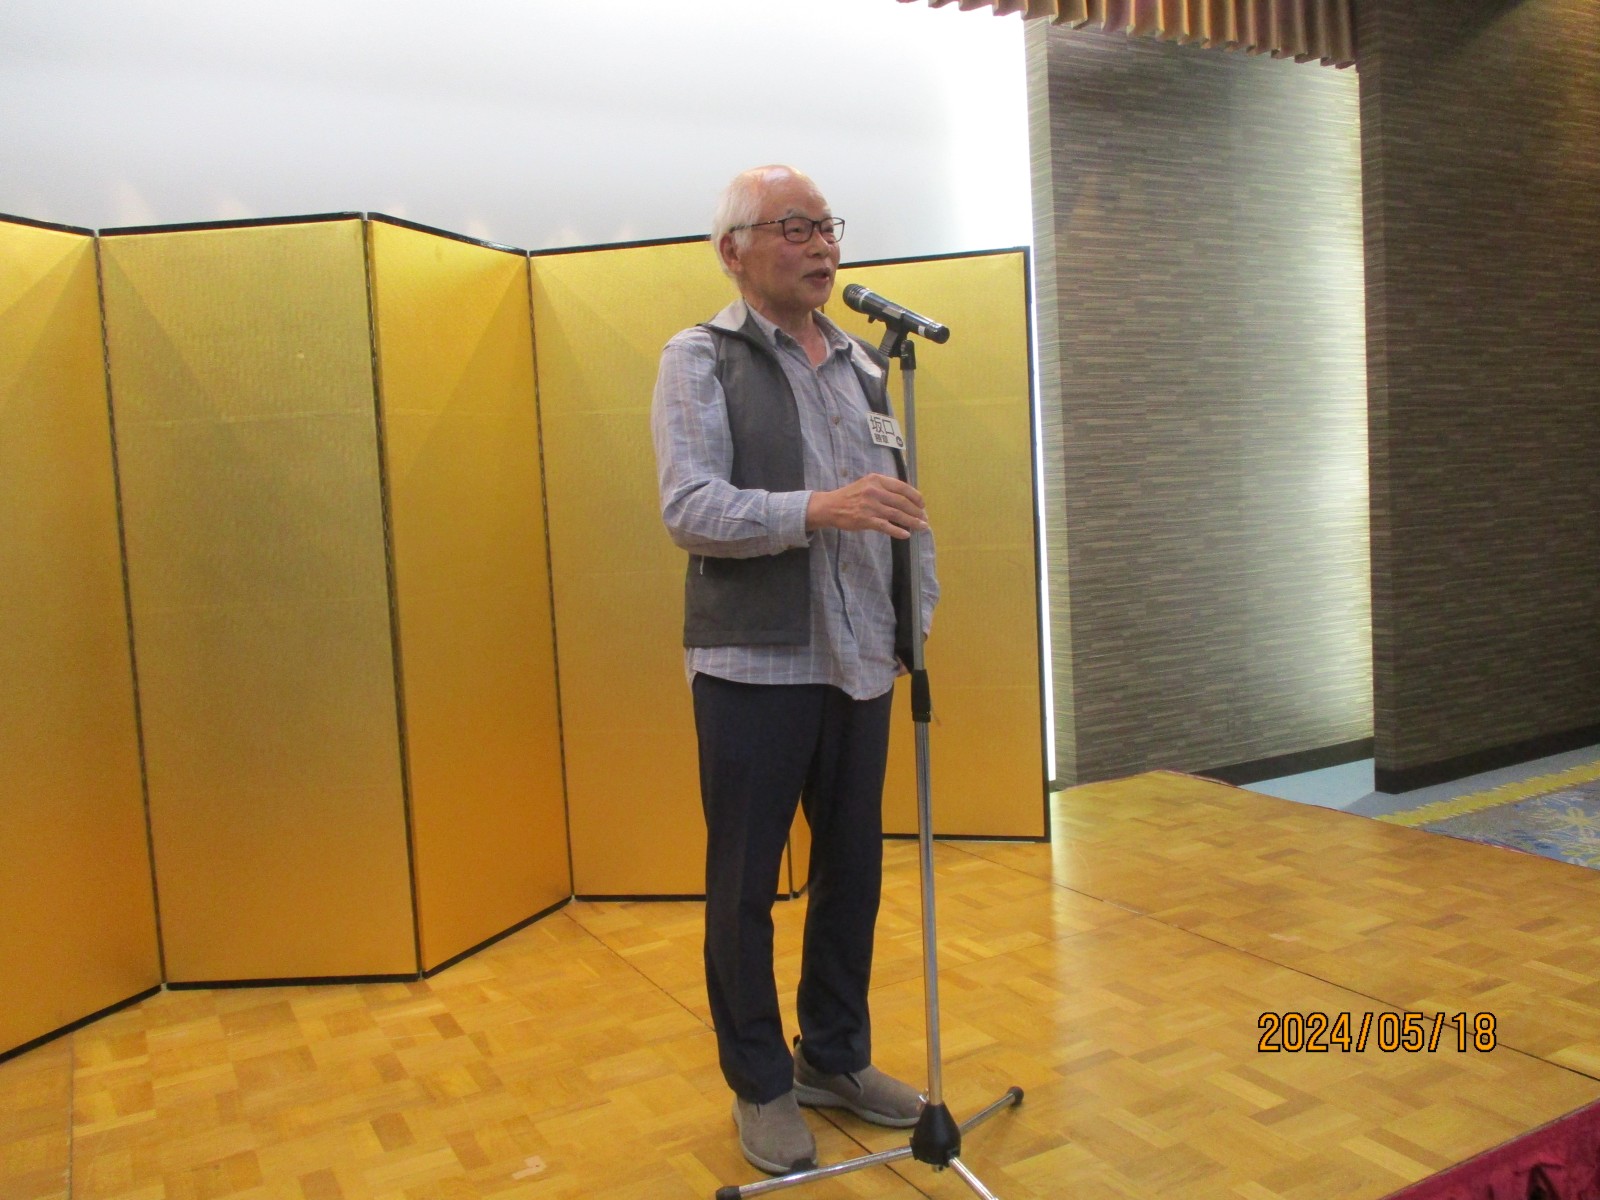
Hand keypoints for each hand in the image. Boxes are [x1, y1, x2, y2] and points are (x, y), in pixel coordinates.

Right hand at [807, 473, 927, 539]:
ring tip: (921, 527)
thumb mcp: (867, 484)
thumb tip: (906, 499)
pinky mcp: (865, 520)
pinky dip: (897, 531)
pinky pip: (886, 526)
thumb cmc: (850, 496)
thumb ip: (884, 488)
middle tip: (924, 518)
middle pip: (902, 502)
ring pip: (897, 514)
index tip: (922, 505)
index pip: (902, 487)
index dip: (915, 496)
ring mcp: (870, 506)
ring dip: (912, 522)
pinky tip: (906, 535)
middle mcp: (874, 491)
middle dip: (916, 511)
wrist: (830, 506)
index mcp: (877, 480)